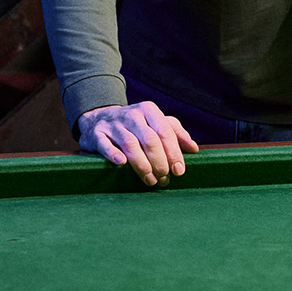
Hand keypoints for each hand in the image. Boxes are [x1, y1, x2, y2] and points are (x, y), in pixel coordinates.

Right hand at [77, 102, 198, 185]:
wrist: (100, 117)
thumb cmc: (136, 124)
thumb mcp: (156, 122)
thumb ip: (175, 133)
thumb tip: (194, 149)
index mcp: (149, 110)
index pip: (165, 131)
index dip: (173, 152)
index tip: (179, 171)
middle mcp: (132, 115)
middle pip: (149, 140)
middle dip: (159, 162)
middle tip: (164, 179)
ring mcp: (114, 124)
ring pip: (130, 145)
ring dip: (142, 165)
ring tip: (150, 180)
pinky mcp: (97, 134)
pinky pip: (105, 145)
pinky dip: (113, 154)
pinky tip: (122, 164)